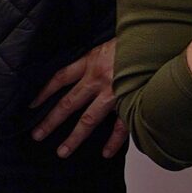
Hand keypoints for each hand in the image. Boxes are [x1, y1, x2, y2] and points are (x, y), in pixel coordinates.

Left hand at [31, 41, 128, 157]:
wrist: (159, 40)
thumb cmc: (136, 39)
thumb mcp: (109, 41)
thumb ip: (98, 56)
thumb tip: (88, 65)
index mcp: (91, 61)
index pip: (60, 78)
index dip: (45, 92)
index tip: (32, 105)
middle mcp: (98, 79)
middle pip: (68, 103)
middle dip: (51, 121)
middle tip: (37, 135)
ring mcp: (114, 93)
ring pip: (89, 120)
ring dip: (74, 137)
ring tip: (62, 151)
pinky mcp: (131, 102)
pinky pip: (120, 126)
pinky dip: (114, 141)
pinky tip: (106, 153)